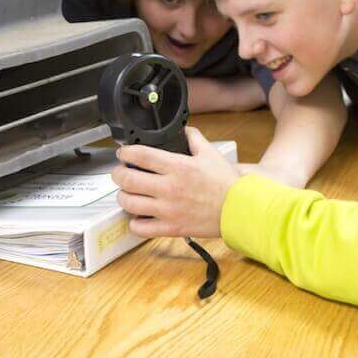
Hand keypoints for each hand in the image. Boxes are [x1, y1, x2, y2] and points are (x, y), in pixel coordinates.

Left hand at [111, 127, 240, 238]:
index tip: (124, 153)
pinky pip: (141, 228)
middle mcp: (169, 188)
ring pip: (129, 203)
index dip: (125, 152)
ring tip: (127, 193)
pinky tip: (139, 216)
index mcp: (178, 167)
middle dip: (118, 174)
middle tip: (120, 172)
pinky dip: (135, 222)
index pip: (140, 156)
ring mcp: (168, 210)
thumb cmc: (227, 183)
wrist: (239, 209)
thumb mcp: (211, 154)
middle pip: (127, 179)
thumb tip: (184, 129)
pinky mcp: (171, 228)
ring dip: (123, 196)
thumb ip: (194, 138)